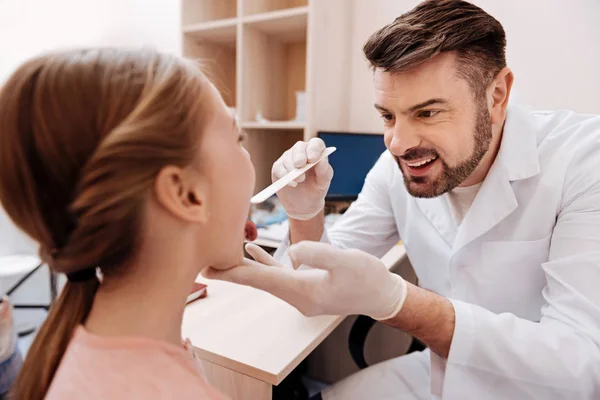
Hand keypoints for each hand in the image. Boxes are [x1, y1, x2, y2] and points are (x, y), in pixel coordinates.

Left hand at [203, 242, 407, 319]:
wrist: (382, 294)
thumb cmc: (367, 278)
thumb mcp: (345, 261)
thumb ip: (317, 254)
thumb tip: (291, 252)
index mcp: (303, 291)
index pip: (260, 280)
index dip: (233, 273)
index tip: (208, 270)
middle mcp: (297, 296)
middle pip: (257, 281)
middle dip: (231, 272)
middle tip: (202, 264)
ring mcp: (301, 293)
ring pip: (264, 278)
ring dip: (243, 267)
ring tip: (220, 257)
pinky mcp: (306, 286)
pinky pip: (278, 274)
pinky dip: (263, 263)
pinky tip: (251, 250)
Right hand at [272, 138, 332, 219]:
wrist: (303, 203)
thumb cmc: (315, 189)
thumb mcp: (323, 182)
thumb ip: (324, 171)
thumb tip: (322, 160)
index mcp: (316, 152)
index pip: (316, 143)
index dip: (314, 149)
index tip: (313, 159)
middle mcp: (302, 152)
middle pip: (299, 147)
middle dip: (299, 157)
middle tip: (300, 167)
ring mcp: (289, 158)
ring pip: (288, 158)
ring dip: (292, 170)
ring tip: (299, 181)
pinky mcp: (278, 167)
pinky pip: (279, 168)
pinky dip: (284, 176)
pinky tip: (291, 184)